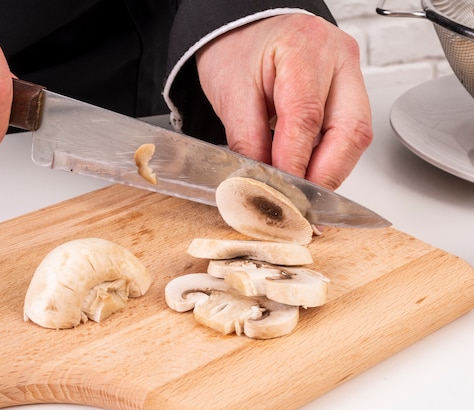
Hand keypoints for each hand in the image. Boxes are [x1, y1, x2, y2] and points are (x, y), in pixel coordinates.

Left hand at [196, 14, 371, 189]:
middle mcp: (338, 58)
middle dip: (327, 176)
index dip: (297, 163)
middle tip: (304, 206)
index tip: (284, 195)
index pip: (306, 117)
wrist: (247, 27)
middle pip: (350, 130)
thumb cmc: (238, 48)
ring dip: (331, 170)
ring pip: (356, 134)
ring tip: (304, 193)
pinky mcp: (350, 89)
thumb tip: (261, 182)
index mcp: (303, 49)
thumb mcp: (230, 92)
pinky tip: (310, 172)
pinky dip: (329, 157)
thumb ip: (247, 140)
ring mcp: (350, 73)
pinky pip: (349, 131)